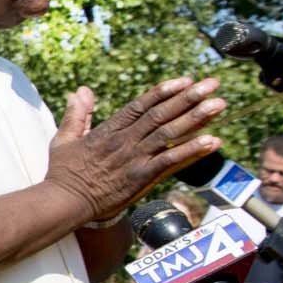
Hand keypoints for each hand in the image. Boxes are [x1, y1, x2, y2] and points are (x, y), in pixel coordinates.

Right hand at [45, 78, 225, 222]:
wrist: (65, 202)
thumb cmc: (63, 173)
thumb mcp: (65, 138)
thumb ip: (77, 114)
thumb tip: (82, 90)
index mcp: (109, 130)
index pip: (141, 105)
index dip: (165, 92)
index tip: (185, 81)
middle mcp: (125, 141)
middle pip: (161, 114)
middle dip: (189, 98)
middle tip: (212, 84)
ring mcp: (134, 159)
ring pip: (169, 133)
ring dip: (196, 118)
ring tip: (218, 105)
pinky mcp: (141, 177)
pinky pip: (171, 161)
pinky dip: (192, 151)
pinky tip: (211, 142)